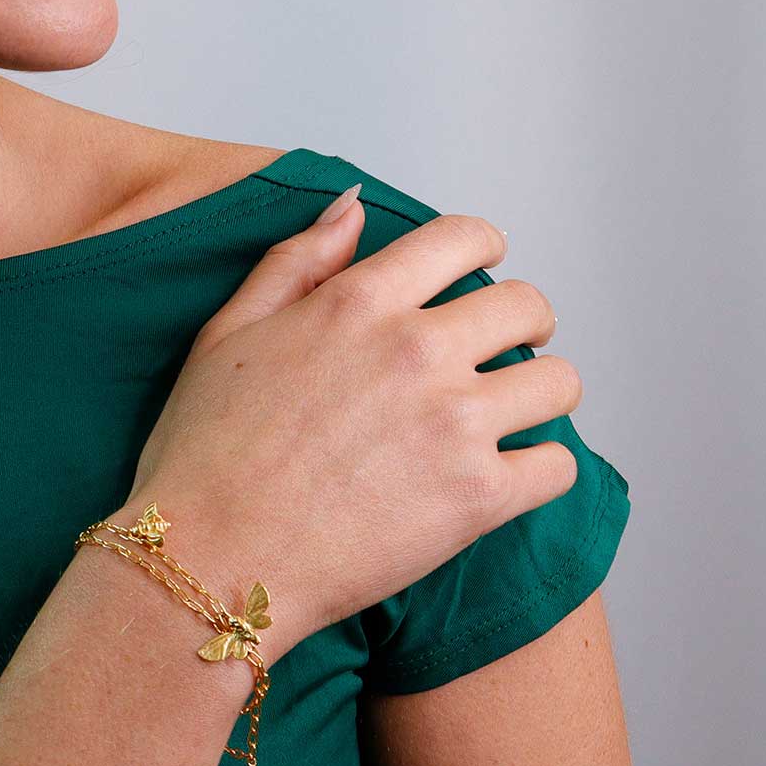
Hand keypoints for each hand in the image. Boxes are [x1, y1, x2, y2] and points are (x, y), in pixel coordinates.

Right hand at [120, 195, 579, 659]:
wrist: (209, 560)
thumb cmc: (206, 449)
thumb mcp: (229, 330)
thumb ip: (298, 259)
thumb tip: (353, 206)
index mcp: (361, 301)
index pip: (465, 238)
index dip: (485, 246)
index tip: (484, 268)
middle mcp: (418, 350)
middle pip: (527, 307)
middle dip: (524, 322)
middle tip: (505, 347)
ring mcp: (454, 424)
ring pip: (558, 383)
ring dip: (541, 392)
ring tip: (514, 412)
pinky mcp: (477, 499)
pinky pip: (557, 467)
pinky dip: (542, 469)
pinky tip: (510, 473)